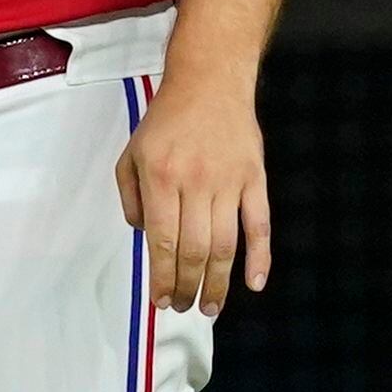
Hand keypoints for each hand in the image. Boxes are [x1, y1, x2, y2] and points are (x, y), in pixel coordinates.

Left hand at [115, 76, 270, 315]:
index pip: (162, 240)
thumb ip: (132, 197)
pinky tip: (254, 284)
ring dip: (218, 282)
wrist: (209, 83)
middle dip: (187, 286)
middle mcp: (195, 183)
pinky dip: (260, 257)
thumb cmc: (165, 120)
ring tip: (210, 307)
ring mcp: (229, 182)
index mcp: (160, 177)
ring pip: (225, 245)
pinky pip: (260, 225)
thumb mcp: (131, 153)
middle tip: (184, 308)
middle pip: (194, 249)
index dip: (163, 276)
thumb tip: (146, 237)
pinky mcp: (255, 179)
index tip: (161, 300)